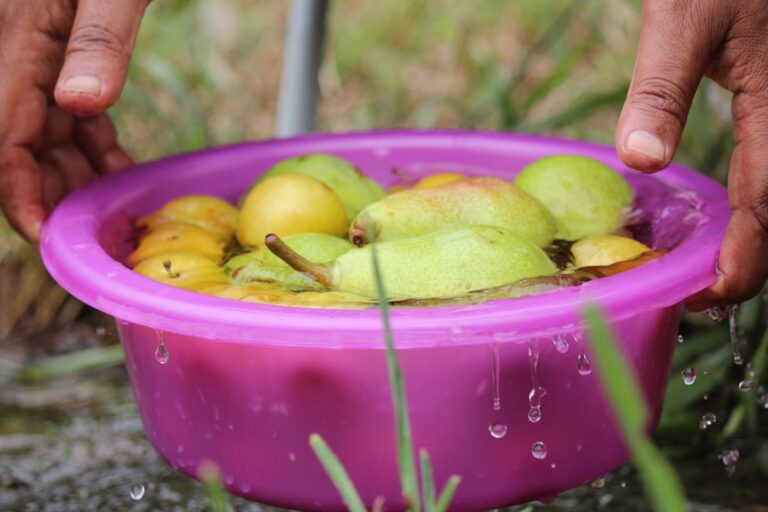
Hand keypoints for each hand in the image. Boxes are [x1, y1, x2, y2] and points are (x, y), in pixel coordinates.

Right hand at [0, 0, 150, 243]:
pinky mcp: (61, 48)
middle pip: (16, 140)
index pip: (1, 136)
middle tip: (91, 226)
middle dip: (49, 190)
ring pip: (41, 129)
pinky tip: (115, 164)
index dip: (18, 192)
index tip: (47, 234)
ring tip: (109, 205)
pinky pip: (64, 107)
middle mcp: (17, 49)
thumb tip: (81, 105)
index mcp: (18, 37)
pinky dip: (88, 141)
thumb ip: (98, 42)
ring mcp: (37, 50)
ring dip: (72, 171)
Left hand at [616, 0, 767, 308]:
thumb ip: (661, 90)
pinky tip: (734, 211)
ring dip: (759, 233)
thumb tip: (639, 160)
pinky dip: (759, 198)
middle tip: (708, 292)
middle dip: (753, 257)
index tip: (709, 296)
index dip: (743, 259)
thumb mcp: (683, 21)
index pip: (765, 203)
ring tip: (719, 266)